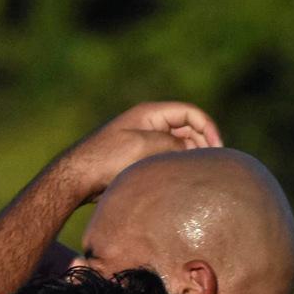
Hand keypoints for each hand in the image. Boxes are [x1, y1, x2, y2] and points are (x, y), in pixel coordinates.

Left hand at [59, 100, 222, 201]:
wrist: (77, 178)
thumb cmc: (108, 158)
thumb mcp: (146, 146)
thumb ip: (175, 144)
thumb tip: (194, 151)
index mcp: (151, 113)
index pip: (191, 113)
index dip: (208, 128)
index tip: (217, 149)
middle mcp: (148, 124)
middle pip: (187, 129)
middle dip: (201, 144)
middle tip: (208, 166)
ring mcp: (143, 141)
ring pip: (177, 146)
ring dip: (188, 157)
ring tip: (195, 174)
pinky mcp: (137, 159)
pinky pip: (164, 159)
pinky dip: (175, 166)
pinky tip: (179, 181)